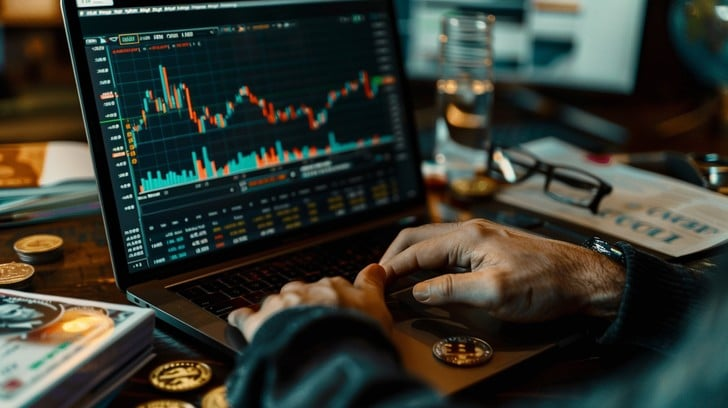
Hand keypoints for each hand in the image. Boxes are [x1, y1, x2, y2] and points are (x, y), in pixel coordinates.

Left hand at [228, 263, 392, 340]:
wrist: (324, 349)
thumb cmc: (353, 331)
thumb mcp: (377, 307)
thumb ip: (372, 285)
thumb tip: (376, 268)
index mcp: (333, 286)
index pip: (332, 286)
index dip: (333, 300)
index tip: (334, 306)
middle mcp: (306, 291)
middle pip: (302, 294)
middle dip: (304, 307)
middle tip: (311, 326)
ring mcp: (281, 305)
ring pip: (276, 304)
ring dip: (277, 315)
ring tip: (283, 332)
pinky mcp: (259, 322)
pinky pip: (245, 317)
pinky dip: (243, 319)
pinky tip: (241, 322)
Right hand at [379, 219, 624, 321]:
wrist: (584, 279)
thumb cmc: (547, 283)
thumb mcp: (495, 293)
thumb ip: (451, 289)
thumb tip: (418, 290)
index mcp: (468, 237)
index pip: (415, 250)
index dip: (390, 268)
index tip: (374, 283)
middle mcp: (471, 231)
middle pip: (418, 238)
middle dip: (394, 256)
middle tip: (379, 278)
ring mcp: (481, 237)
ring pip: (432, 242)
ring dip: (411, 257)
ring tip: (397, 277)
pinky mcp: (490, 247)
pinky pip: (448, 249)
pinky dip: (429, 259)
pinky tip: (429, 274)